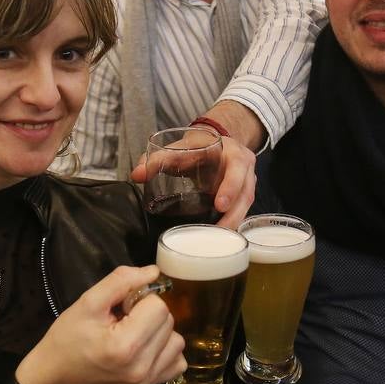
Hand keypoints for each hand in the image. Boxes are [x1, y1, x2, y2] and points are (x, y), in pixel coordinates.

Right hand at [15, 265, 184, 383]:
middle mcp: (141, 366)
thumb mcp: (88, 302)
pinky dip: (165, 351)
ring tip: (133, 333)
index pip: (159, 305)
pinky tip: (146, 347)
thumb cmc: (67, 337)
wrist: (56, 374)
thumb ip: (121, 281)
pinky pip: (177, 362)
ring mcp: (147, 380)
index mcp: (125, 345)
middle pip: (168, 321)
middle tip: (122, 319)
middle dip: (148, 313)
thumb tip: (154, 272)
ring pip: (177, 340)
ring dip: (159, 331)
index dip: (140, 299)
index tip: (121, 307)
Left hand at [130, 134, 256, 229]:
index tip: (219, 205)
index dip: (230, 187)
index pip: (237, 170)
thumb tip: (136, 175)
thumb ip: (158, 159)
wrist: (215, 143)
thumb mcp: (180, 148)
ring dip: (233, 223)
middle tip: (219, 229)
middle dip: (234, 213)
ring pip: (245, 207)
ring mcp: (247, 184)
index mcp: (233, 153)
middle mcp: (245, 169)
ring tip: (216, 240)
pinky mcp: (243, 197)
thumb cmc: (198, 146)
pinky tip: (220, 238)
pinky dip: (232, 224)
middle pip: (246, 193)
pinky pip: (241, 212)